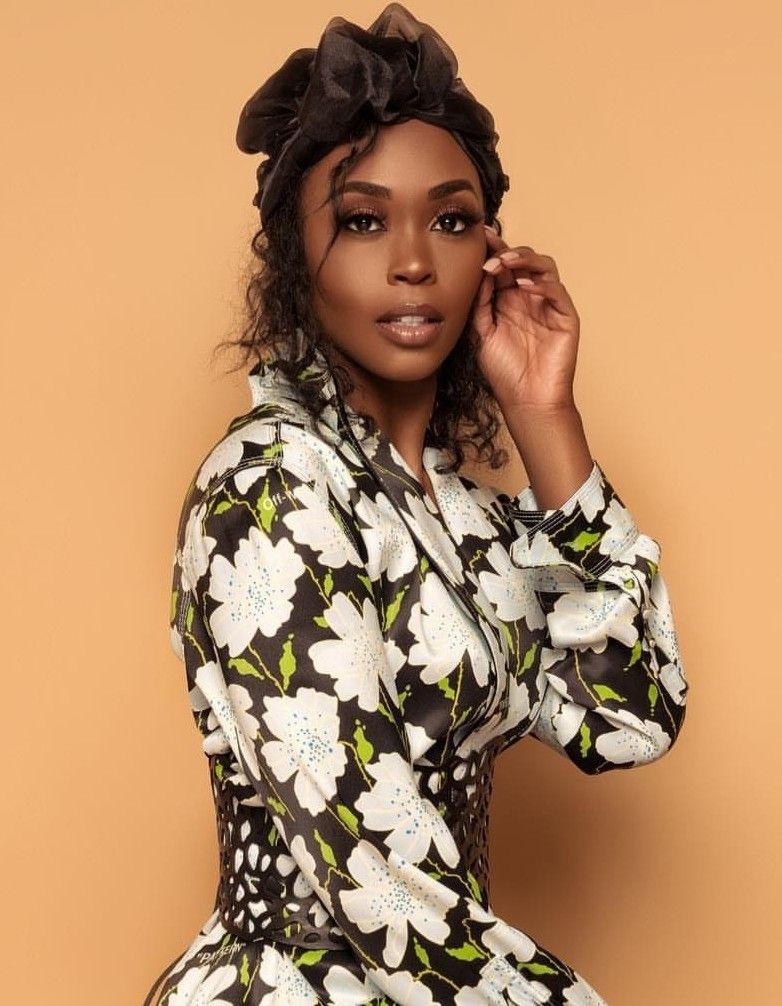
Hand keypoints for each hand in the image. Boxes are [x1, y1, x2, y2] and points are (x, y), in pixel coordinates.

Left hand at [470, 224, 580, 412]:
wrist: (526, 401)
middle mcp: (530, 297)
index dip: (493, 249)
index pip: (503, 266)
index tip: (479, 235)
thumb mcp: (481, 334)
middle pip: (524, 260)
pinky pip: (557, 292)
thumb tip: (478, 272)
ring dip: (525, 261)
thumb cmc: (504, 371)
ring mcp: (549, 305)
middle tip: (489, 257)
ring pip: (544, 268)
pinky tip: (524, 286)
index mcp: (509, 299)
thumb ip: (480, 304)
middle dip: (506, 252)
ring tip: (505, 264)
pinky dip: (542, 284)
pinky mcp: (565, 318)